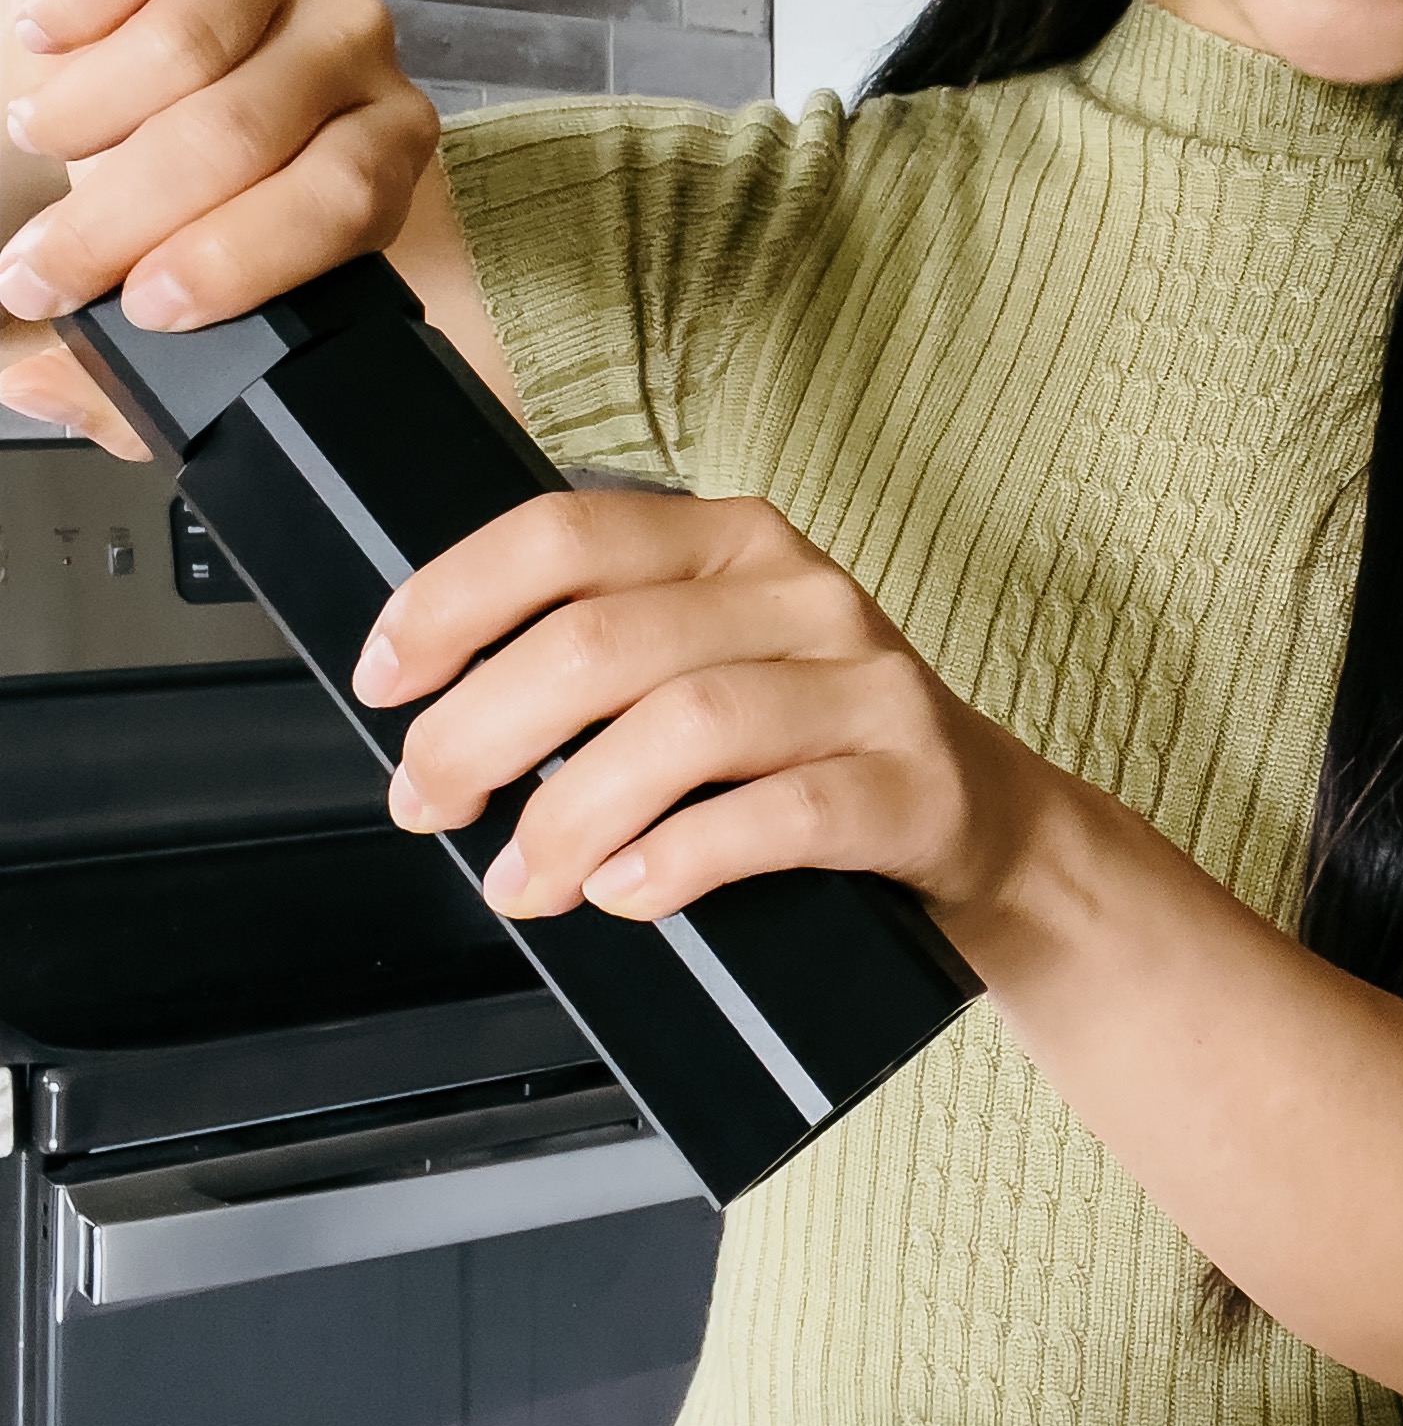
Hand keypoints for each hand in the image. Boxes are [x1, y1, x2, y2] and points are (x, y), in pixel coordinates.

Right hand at [0, 0, 437, 452]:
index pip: (340, 202)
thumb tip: (61, 389)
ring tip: (44, 137)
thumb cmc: (126, 180)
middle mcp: (349, 50)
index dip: (237, 260)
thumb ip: (121, 370)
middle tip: (46, 262)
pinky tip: (48, 32)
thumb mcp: (135, 290)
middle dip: (124, 214)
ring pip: (192, 40)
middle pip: (247, 130)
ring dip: (92, 107)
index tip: (145, 305)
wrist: (69, 71)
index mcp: (371, 152)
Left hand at [352, 488, 1055, 936]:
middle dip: (479, 732)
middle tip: (431, 804)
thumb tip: (437, 715)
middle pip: (602, 640)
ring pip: (684, 724)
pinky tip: (629, 891)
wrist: (992, 830)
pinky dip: (682, 857)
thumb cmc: (818, 754)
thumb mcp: (718, 669)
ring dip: (570, 815)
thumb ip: (610, 663)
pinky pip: (781, 813)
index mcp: (734, 543)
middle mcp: (803, 593)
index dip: (452, 603)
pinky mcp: (912, 784)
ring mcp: (866, 685)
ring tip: (523, 880)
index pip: (566, 534)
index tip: (388, 680)